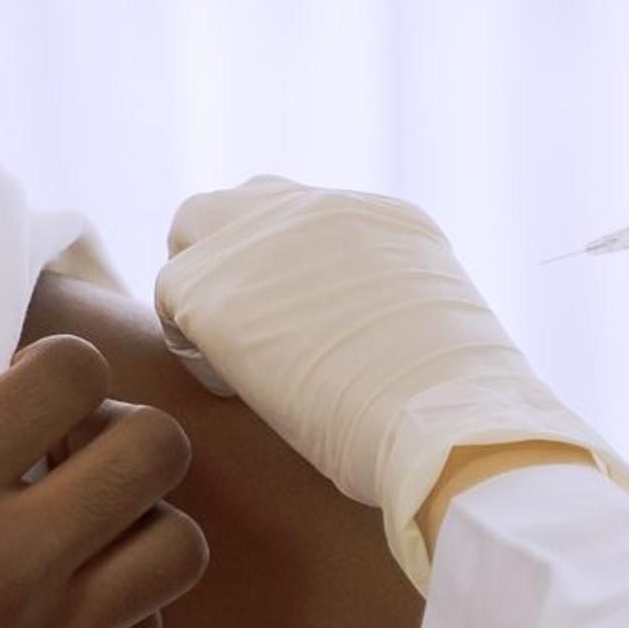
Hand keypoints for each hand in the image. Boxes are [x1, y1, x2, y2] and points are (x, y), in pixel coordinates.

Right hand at [0, 339, 206, 627]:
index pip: (69, 377)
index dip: (56, 367)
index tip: (16, 392)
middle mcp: (7, 562)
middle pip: (154, 451)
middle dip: (122, 426)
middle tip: (62, 451)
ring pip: (178, 548)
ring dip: (141, 518)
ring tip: (76, 529)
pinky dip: (122, 601)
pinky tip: (57, 603)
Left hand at [156, 181, 628, 587]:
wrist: (447, 424)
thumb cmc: (457, 417)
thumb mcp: (439, 338)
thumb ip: (394, 319)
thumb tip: (371, 357)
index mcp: (387, 221)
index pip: (313, 224)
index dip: (296, 276)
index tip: (306, 328)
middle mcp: (324, 207)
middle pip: (250, 203)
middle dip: (239, 255)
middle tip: (252, 330)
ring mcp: (263, 235)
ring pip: (197, 227)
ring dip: (206, 283)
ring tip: (234, 356)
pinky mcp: (211, 283)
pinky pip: (171, 297)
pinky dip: (191, 343)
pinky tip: (234, 388)